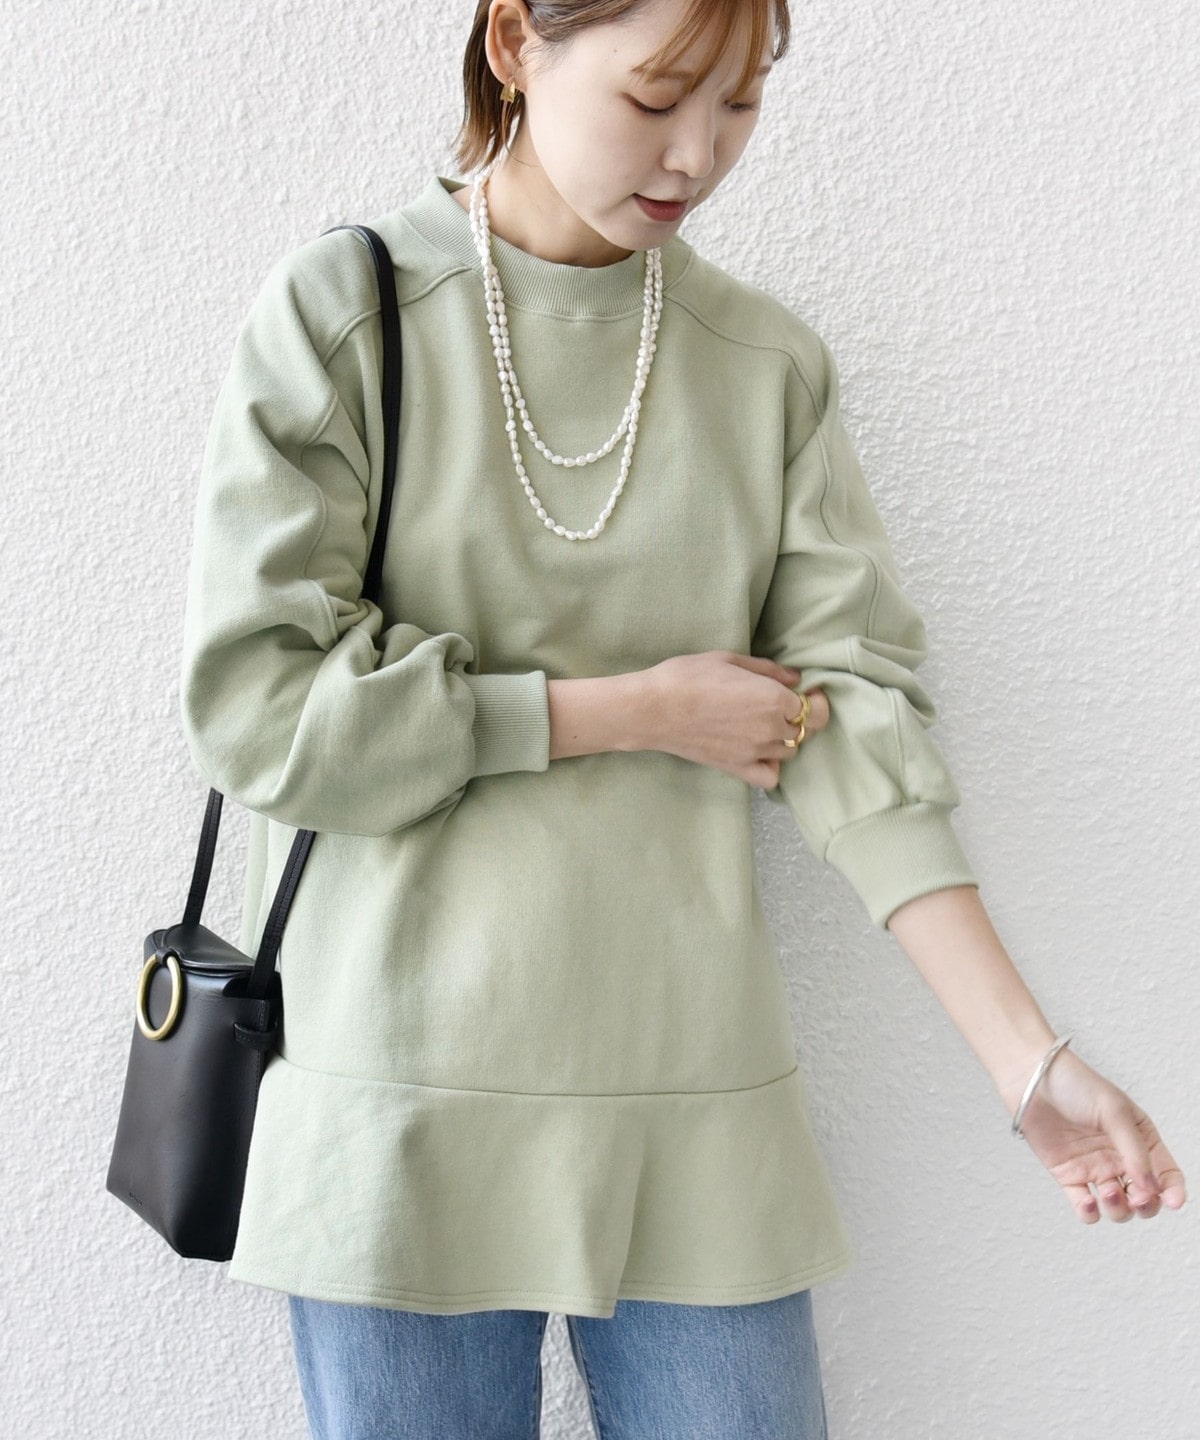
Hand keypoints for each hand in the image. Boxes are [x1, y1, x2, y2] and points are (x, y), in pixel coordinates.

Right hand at [641, 651, 830, 789]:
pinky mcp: (737, 768)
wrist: (654, 708)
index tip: (806, 692)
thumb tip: (795, 678)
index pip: (814, 707)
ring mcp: (755, 751)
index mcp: (774, 698)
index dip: (814, 699)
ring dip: (784, 739)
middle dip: (799, 717)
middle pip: (805, 730)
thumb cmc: (688, 676)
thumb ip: (769, 670)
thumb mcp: (730, 660)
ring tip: (764, 726)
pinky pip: (770, 777)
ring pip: (789, 751)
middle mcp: (771, 728)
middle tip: (780, 705)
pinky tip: (759, 753)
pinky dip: (771, 767)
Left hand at [1006, 1047, 1186, 1222]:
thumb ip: (1134, 1149)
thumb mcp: (1113, 1110)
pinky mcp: (1069, 1176)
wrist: (1032, 1080)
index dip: (1173, 1191)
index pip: (1167, 1172)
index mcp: (1140, 1138)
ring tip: (1108, 1191)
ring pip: (1118, 1207)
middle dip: (1146, 1205)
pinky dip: (1090, 1212)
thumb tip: (1151, 1186)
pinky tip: (1088, 1201)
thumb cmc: (1075, 1084)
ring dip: (1118, 1208)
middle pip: (1145, 1197)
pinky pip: (1086, 1207)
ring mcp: (1095, 1168)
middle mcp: (1120, 1157)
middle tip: (1137, 1197)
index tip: (1173, 1202)